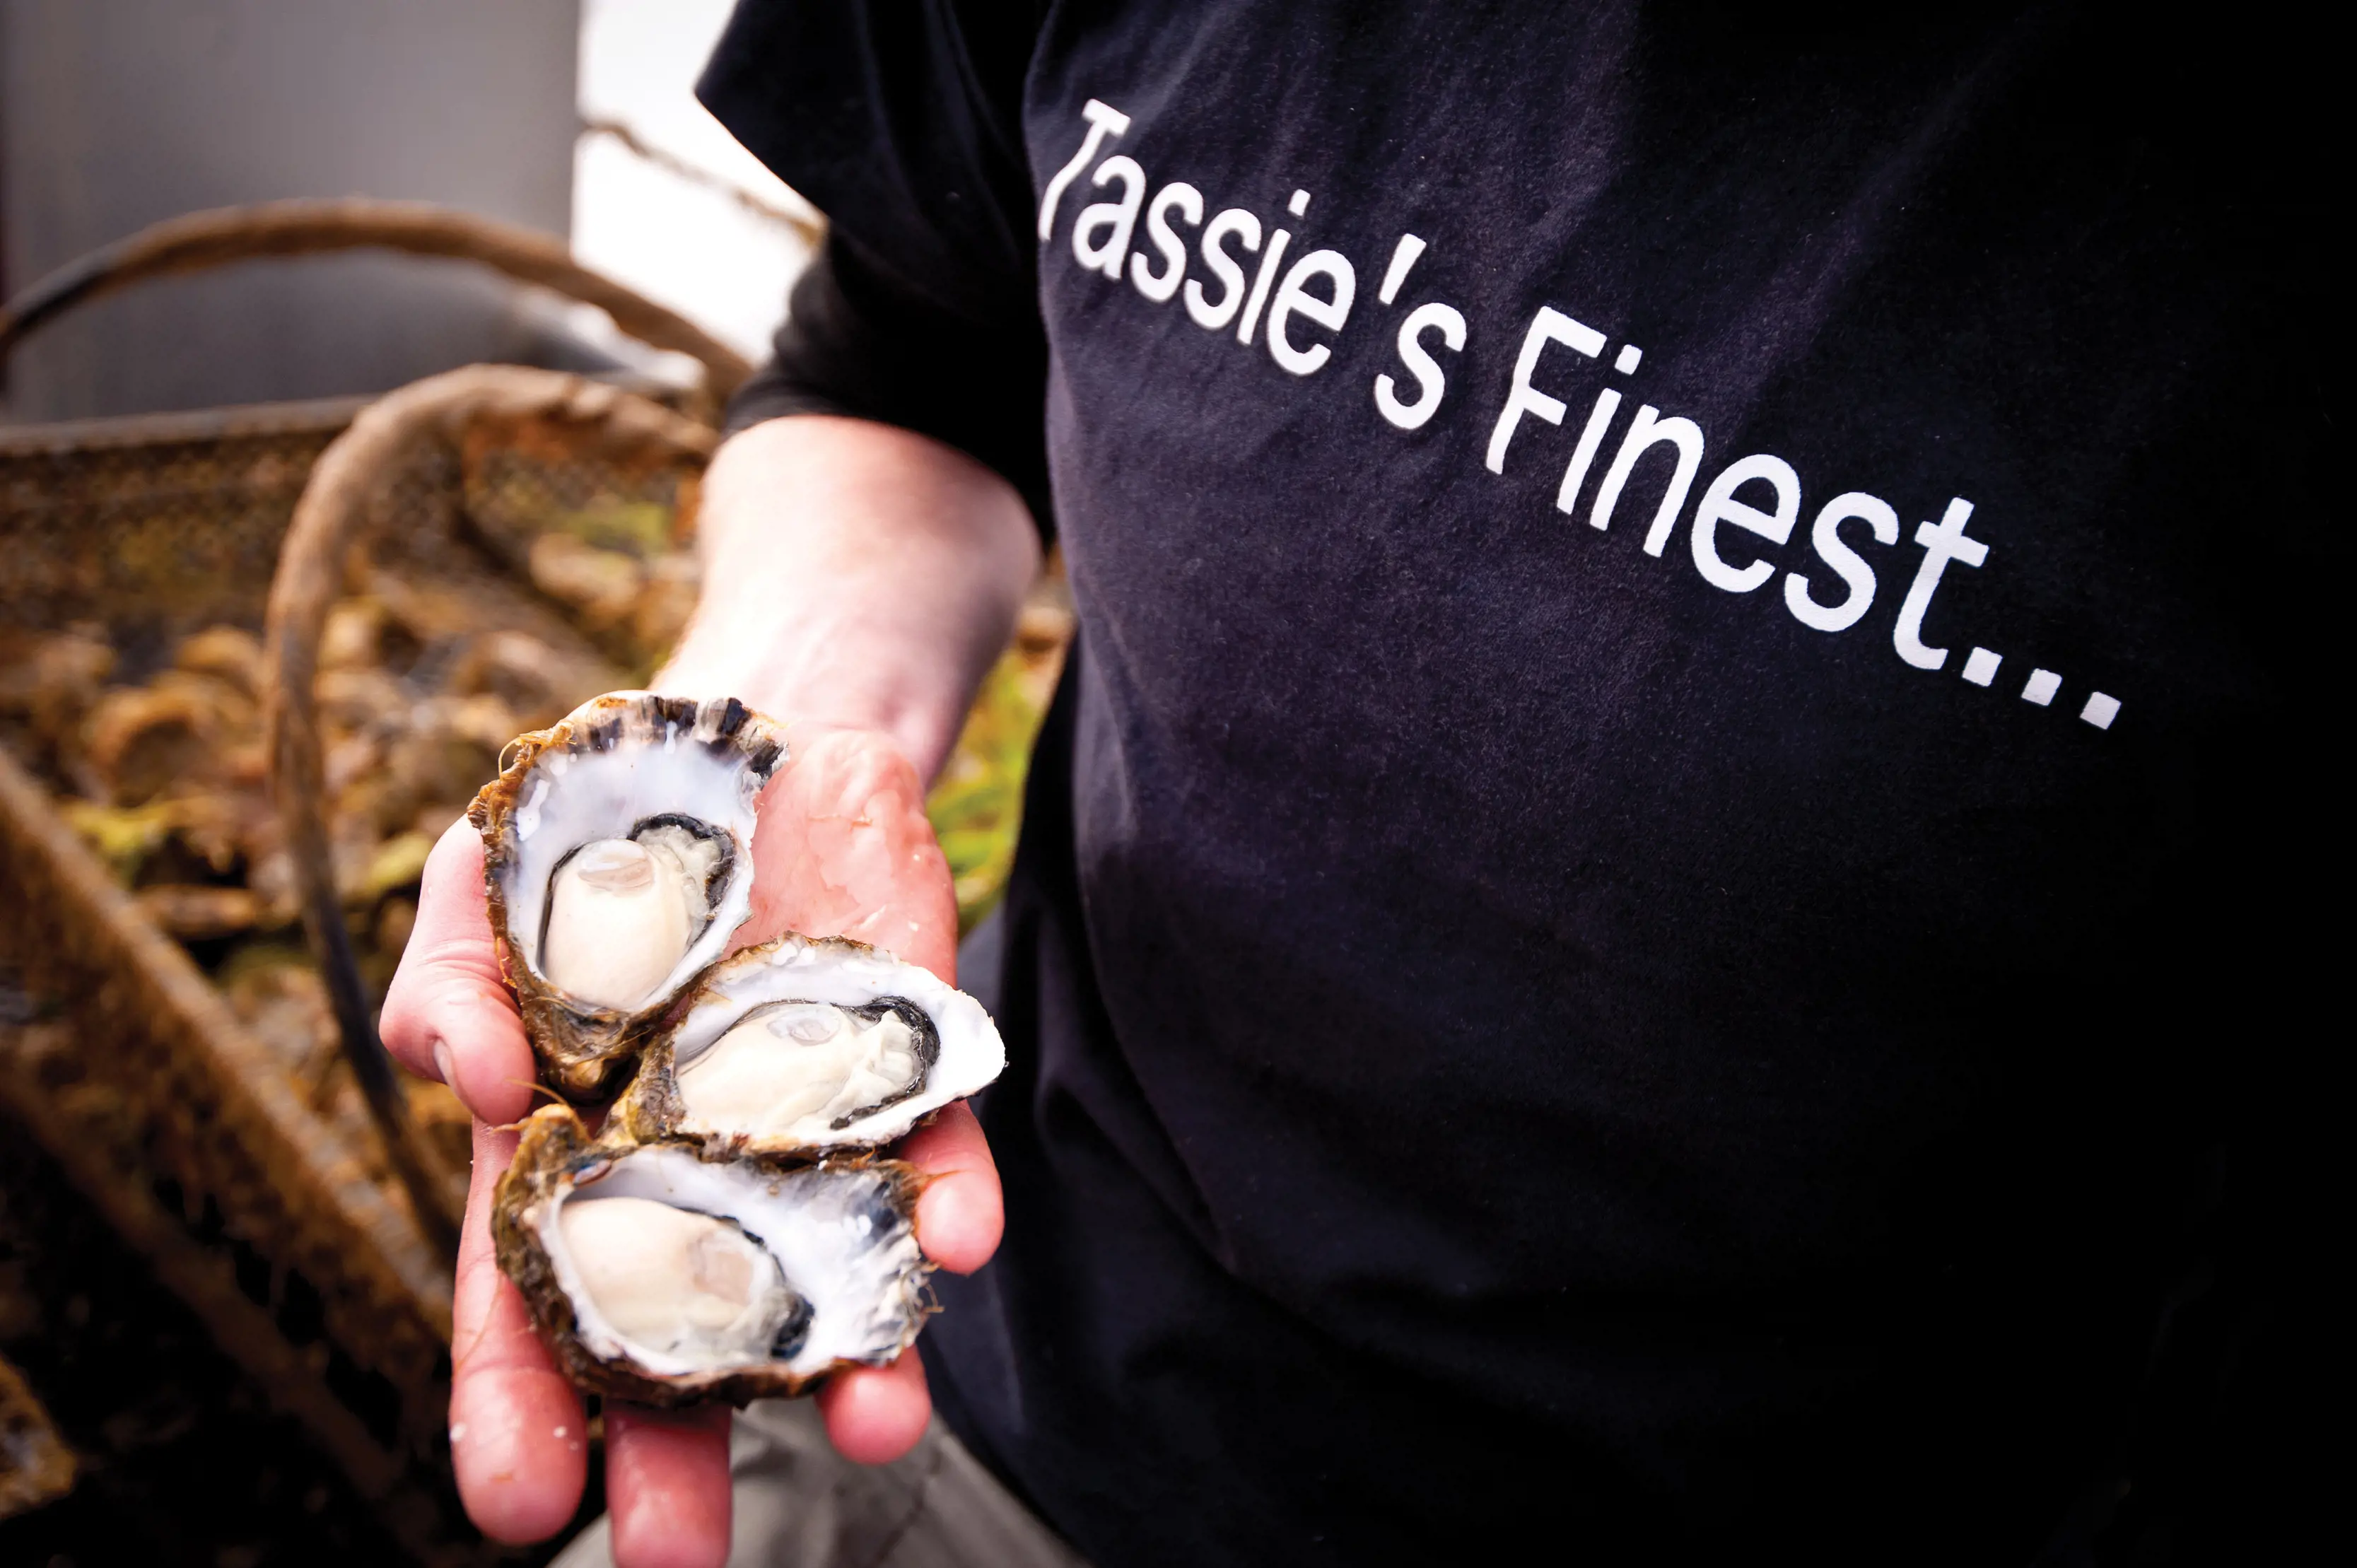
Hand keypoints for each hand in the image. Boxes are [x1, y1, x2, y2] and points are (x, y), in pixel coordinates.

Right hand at [381, 725, 1001, 1567]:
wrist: (752, 742)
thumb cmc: (591, 840)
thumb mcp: (480, 892)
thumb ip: (447, 986)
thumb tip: (464, 1080)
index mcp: (566, 1158)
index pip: (530, 1306)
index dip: (519, 1407)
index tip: (518, 1503)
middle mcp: (690, 1173)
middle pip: (680, 1337)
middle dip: (681, 1457)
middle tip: (675, 1564)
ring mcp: (803, 1131)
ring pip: (830, 1274)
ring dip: (855, 1357)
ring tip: (874, 1427)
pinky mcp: (909, 1068)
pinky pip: (937, 1157)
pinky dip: (951, 1200)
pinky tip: (959, 1243)